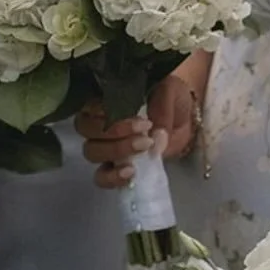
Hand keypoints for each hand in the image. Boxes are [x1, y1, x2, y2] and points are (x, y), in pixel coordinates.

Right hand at [76, 53, 208, 189]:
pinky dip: (113, 177)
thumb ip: (161, 106)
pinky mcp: (114, 168)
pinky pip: (101, 177)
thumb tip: (156, 133)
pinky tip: (130, 173)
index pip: (87, 102)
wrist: (185, 121)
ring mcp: (104, 146)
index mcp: (104, 97)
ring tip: (144, 147)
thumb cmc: (171, 98)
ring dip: (116, 150)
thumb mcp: (170, 92)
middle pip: (85, 128)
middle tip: (145, 130)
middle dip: (114, 131)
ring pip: (91, 151)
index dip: (102, 109)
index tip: (133, 113)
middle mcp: (97, 121)